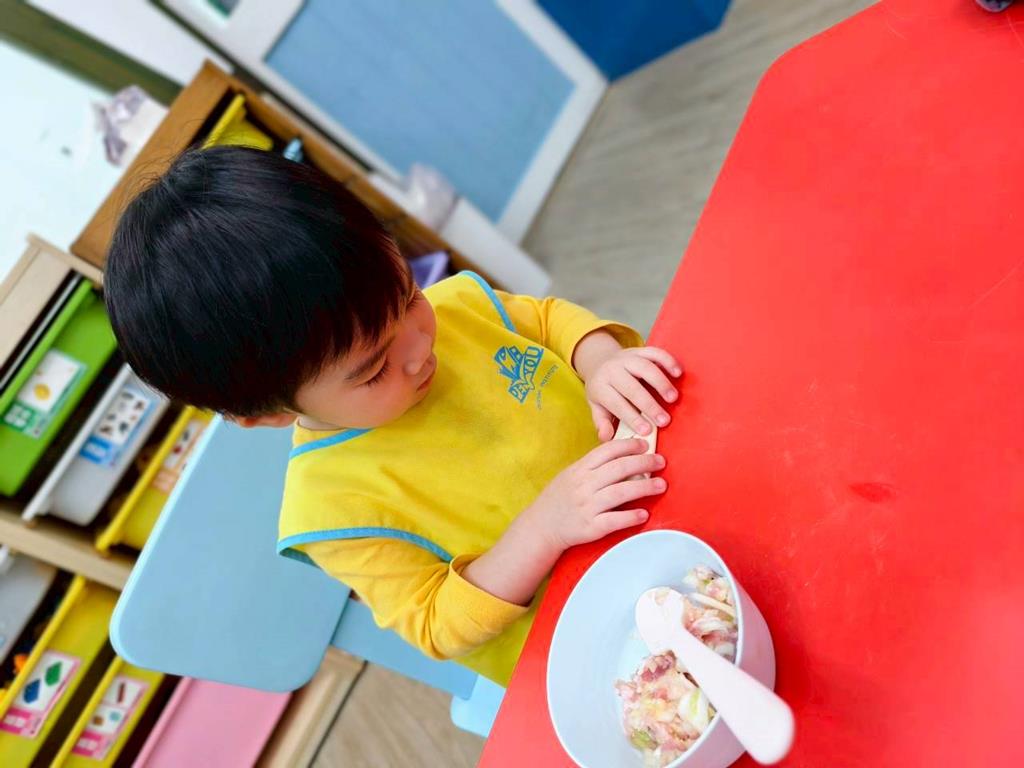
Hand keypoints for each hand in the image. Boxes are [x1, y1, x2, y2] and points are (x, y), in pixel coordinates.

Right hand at [525, 438, 665, 551]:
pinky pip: (614, 520)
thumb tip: (624, 456)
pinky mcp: (590, 527)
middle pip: (619, 468)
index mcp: (580, 469)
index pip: (607, 450)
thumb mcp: (571, 476)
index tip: (645, 444)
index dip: (629, 445)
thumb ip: (594, 467)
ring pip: (621, 492)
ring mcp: (587, 506)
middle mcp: (584, 485)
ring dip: (644, 488)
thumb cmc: (560, 499)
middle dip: (644, 463)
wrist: (541, 526)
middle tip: (661, 462)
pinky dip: (631, 516)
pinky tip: (644, 513)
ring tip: (661, 485)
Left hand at [576, 336, 681, 440]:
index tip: (647, 431)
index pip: (616, 404)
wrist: (599, 361)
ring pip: (644, 368)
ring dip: (661, 383)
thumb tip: (607, 438)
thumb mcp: (597, 407)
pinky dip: (667, 361)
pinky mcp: (639, 350)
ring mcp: (626, 358)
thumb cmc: (603, 390)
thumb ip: (602, 423)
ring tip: (673, 398)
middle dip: (649, 405)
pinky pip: (654, 352)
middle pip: (632, 387)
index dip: (632, 418)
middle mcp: (612, 370)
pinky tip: (677, 373)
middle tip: (664, 420)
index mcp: (600, 387)